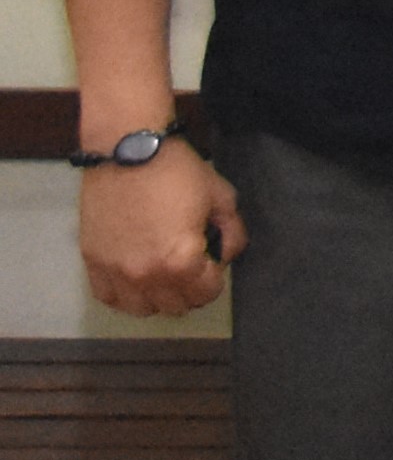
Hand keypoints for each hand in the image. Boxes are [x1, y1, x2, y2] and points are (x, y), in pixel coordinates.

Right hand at [76, 142, 238, 317]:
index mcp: (181, 261)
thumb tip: (226, 254)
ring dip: (158, 297)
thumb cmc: (177, 171)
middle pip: (175, 306)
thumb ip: (233, 233)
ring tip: (164, 273)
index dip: (215, 278)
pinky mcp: (93, 263)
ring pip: (141, 309)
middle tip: (192, 266)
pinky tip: (136, 278)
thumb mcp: (221, 197)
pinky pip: (109, 298)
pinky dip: (125, 294)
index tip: (213, 261)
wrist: (128, 151)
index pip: (206, 294)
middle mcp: (146, 275)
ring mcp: (115, 272)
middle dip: (190, 290)